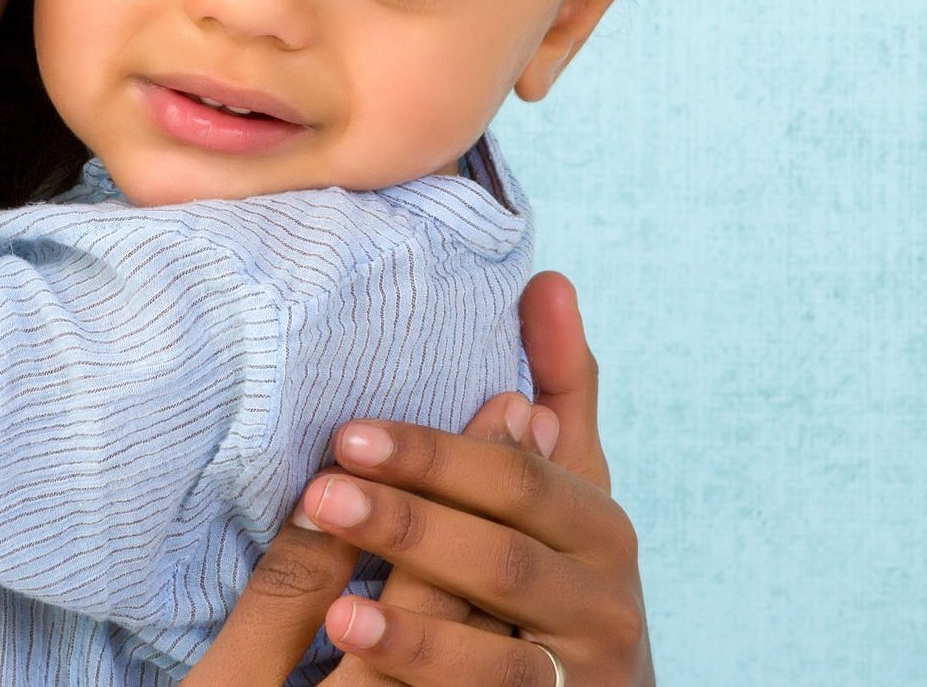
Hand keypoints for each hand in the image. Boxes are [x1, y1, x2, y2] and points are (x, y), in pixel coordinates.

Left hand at [299, 272, 653, 685]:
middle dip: (408, 525)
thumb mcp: (565, 492)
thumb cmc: (560, 578)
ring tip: (334, 607)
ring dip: (413, 624)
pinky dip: (428, 676)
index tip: (347, 436)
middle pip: (501, 556)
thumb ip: (562, 392)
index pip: (515, 478)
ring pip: (499, 649)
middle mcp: (607, 601)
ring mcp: (587, 672)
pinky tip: (361, 650)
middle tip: (319, 495)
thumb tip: (547, 278)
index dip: (433, 455)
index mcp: (600, 527)